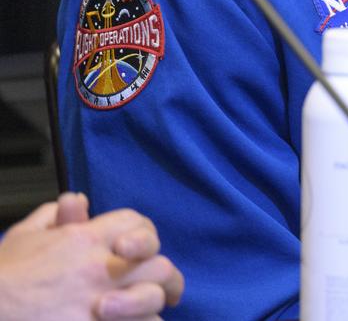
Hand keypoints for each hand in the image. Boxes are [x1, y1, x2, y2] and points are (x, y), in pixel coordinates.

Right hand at [0, 192, 183, 319]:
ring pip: (152, 301)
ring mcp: (98, 302)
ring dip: (152, 308)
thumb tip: (77, 201)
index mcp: (85, 239)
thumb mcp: (23, 237)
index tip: (144, 253)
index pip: (138, 223)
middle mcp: (99, 268)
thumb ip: (52, 216)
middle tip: (167, 290)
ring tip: (148, 315)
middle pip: (159, 266)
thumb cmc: (3, 276)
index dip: (145, 235)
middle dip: (166, 278)